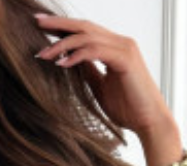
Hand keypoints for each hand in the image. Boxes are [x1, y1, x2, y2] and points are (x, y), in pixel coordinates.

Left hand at [33, 13, 174, 138]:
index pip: (85, 30)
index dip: (63, 27)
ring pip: (88, 37)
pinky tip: (61, 63)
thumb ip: (88, 71)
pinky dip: (77, 55)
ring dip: (63, 44)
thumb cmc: (128, 108)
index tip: (41, 27)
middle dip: (59, 24)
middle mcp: (121, 42)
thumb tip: (69, 61)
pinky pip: (96, 51)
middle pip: (84, 26)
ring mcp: (125, 49)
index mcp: (115, 47)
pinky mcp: (126, 60)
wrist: (149, 122)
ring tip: (43, 53)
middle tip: (36, 22)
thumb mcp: (100, 87)